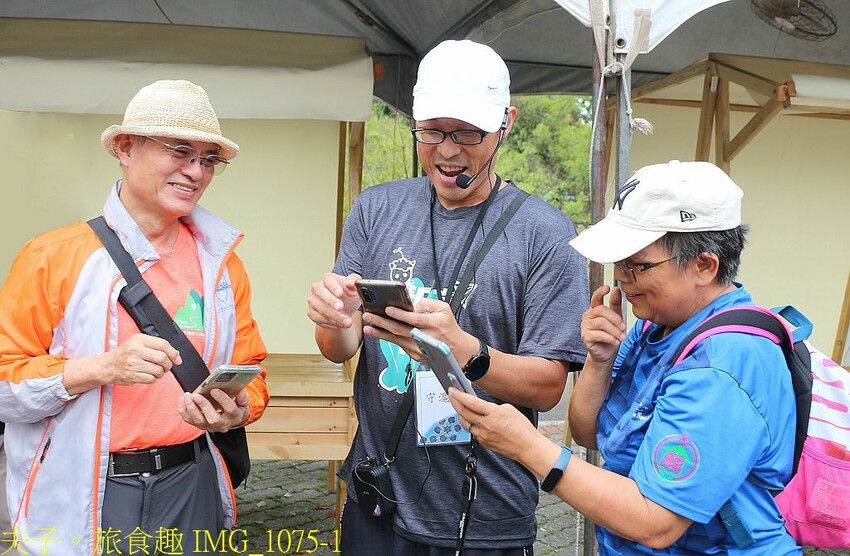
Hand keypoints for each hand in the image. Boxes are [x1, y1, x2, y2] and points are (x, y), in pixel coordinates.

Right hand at [62, 334, 181, 394]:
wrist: (106, 366)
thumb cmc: (125, 354)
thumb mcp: (138, 343)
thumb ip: (157, 346)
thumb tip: (177, 355)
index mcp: (139, 339)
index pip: (163, 344)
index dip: (174, 353)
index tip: (178, 359)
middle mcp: (136, 350)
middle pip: (163, 358)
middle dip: (168, 365)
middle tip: (166, 367)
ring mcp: (133, 363)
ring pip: (158, 370)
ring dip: (160, 373)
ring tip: (155, 371)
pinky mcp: (131, 375)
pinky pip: (151, 379)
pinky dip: (153, 379)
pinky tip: (147, 375)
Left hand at [178, 389, 249, 432]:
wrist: (230, 421)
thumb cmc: (236, 410)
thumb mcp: (243, 404)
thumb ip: (242, 398)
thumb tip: (241, 392)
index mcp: (234, 416)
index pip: (230, 409)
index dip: (223, 399)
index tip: (215, 390)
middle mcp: (222, 424)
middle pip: (212, 419)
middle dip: (203, 406)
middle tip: (196, 395)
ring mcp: (209, 426)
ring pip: (198, 421)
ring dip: (191, 408)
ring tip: (187, 396)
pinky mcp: (200, 425)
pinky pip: (189, 420)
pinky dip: (183, 410)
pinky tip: (182, 400)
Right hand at [307, 272, 361, 328]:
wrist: (345, 310)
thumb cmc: (348, 296)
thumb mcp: (355, 289)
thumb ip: (355, 283)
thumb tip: (350, 283)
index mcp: (329, 279)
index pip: (329, 280)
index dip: (334, 287)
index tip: (340, 293)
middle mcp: (318, 288)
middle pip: (320, 292)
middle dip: (331, 301)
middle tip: (341, 307)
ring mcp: (313, 300)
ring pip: (320, 308)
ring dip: (334, 316)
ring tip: (347, 321)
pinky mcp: (311, 312)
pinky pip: (319, 318)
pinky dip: (331, 323)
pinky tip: (340, 324)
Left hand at [362, 297, 478, 364]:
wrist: (457, 350)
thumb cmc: (449, 328)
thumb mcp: (444, 309)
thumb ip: (428, 303)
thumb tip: (411, 305)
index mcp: (433, 324)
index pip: (414, 318)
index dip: (400, 314)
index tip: (388, 309)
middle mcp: (424, 337)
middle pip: (400, 329)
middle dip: (382, 322)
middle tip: (369, 315)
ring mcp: (418, 348)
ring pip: (396, 339)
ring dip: (380, 332)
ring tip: (368, 325)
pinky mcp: (414, 355)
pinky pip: (398, 345)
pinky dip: (386, 338)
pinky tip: (377, 332)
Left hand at [448, 387, 539, 461]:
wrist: (527, 447)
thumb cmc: (522, 429)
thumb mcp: (509, 409)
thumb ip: (492, 406)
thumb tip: (482, 406)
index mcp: (494, 414)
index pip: (470, 402)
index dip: (458, 395)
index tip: (452, 390)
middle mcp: (486, 425)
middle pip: (463, 412)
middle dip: (455, 402)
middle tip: (451, 395)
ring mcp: (483, 435)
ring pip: (466, 423)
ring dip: (461, 414)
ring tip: (461, 407)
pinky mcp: (483, 443)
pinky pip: (473, 431)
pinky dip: (471, 424)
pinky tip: (473, 420)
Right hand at [581, 286, 626, 365]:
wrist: (605, 354)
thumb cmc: (610, 336)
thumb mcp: (616, 319)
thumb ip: (615, 305)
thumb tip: (616, 290)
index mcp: (595, 310)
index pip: (595, 298)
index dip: (600, 292)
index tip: (608, 288)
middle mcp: (588, 316)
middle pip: (601, 310)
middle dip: (615, 318)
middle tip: (624, 326)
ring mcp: (585, 327)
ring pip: (601, 323)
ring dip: (614, 330)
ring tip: (622, 337)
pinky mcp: (585, 337)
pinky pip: (599, 334)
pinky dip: (610, 338)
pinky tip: (616, 341)